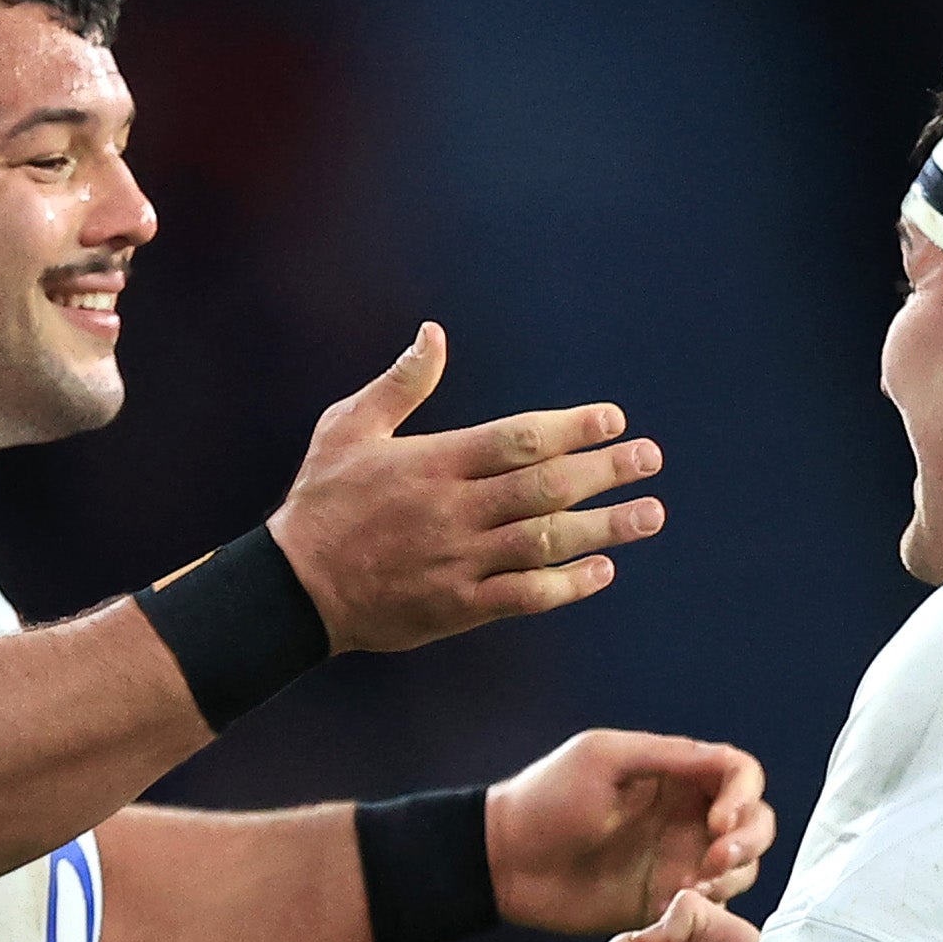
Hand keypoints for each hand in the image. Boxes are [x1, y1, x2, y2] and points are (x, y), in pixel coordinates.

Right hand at [267, 324, 665, 652]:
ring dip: (604, 527)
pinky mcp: (458, 607)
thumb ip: (400, 384)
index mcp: (433, 463)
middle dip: (605, 471)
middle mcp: (454, 511)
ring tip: (650, 514)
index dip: (571, 429)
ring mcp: (459, 561)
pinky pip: (524, 596)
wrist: (292, 589)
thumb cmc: (321, 500)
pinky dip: (566, 585)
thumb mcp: (347, 427)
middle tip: (649, 458)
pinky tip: (603, 571)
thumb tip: (434, 333)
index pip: (517, 439)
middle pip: (545, 487)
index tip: (612, 419)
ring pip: (546, 541)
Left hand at [487, 732, 773, 933]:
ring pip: (742, 866)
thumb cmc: (545, 798)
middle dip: (748, 840)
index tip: (718, 821)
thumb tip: (727, 763)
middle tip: (716, 860)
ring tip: (694, 886)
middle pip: (755, 821)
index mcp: (674, 772)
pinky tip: (677, 906)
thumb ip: (667, 756)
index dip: (743, 797)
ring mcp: (677, 858)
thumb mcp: (603, 758)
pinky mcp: (663, 900)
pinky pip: (711, 905)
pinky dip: (710, 906)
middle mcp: (685, 814)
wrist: (503, 861)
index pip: (740, 774)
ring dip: (733, 876)